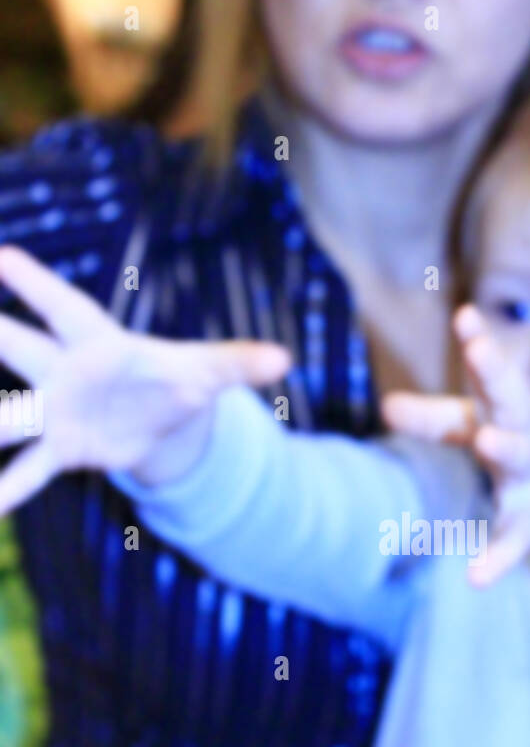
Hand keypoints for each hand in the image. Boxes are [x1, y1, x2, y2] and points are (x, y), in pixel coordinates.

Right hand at [0, 246, 290, 515]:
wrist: (160, 419)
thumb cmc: (177, 381)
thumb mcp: (209, 373)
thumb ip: (239, 363)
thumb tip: (285, 359)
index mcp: (100, 343)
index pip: (64, 307)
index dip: (34, 283)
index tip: (1, 255)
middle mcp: (66, 371)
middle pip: (21, 349)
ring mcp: (56, 411)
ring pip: (11, 416)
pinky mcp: (60, 449)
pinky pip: (28, 472)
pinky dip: (7, 492)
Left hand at [384, 305, 529, 585]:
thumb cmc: (529, 444)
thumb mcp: (485, 427)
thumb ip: (436, 418)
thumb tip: (385, 404)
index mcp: (508, 408)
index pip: (490, 373)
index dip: (480, 346)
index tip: (466, 317)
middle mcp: (524, 434)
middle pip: (512, 402)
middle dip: (497, 375)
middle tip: (481, 352)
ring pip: (520, 459)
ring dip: (507, 448)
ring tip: (489, 440)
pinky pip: (514, 541)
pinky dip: (496, 560)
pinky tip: (474, 578)